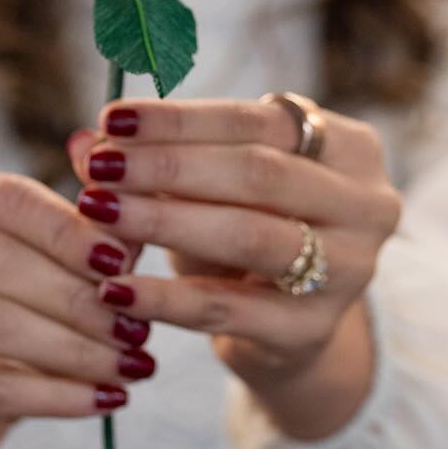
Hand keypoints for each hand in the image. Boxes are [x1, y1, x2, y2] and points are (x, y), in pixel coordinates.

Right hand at [0, 171, 155, 448]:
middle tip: (137, 325)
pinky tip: (103, 401)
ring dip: (72, 346)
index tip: (125, 265)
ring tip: (131, 365)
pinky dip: (54, 394)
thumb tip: (133, 194)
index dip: (67, 229)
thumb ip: (83, 230)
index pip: (3, 197)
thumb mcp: (36, 263)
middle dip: (75, 294)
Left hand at [67, 97, 402, 438]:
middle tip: (99, 166)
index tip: (111, 117)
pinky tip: (112, 289)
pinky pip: (227, 309)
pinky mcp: (311, 331)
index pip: (257, 119)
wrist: (287, 329)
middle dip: (169, 164)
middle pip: (258, 172)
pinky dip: (165, 298)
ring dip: (164, 219)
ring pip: (248, 234)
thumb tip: (81, 136)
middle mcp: (366, 204)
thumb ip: (153, 157)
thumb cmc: (248, 228)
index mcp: (350, 148)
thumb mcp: (212, 186)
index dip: (180, 118)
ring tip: (97, 211)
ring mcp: (348, 271)